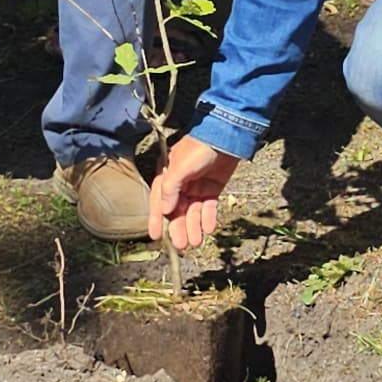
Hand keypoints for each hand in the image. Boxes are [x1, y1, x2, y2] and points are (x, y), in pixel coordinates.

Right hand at [147, 135, 238, 250]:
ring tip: (196, 242)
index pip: (158, 202)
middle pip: (178, 211)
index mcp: (167, 177)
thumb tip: (164, 211)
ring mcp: (197, 187)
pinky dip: (208, 218)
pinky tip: (208, 229)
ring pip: (193, 211)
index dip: (156, 219)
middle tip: (182, 245)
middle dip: (179, 228)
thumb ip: (170, 189)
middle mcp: (181, 184)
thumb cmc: (198, 148)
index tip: (155, 237)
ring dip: (194, 227)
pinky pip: (208, 207)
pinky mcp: (213, 188)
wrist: (226, 136)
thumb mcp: (180, 167)